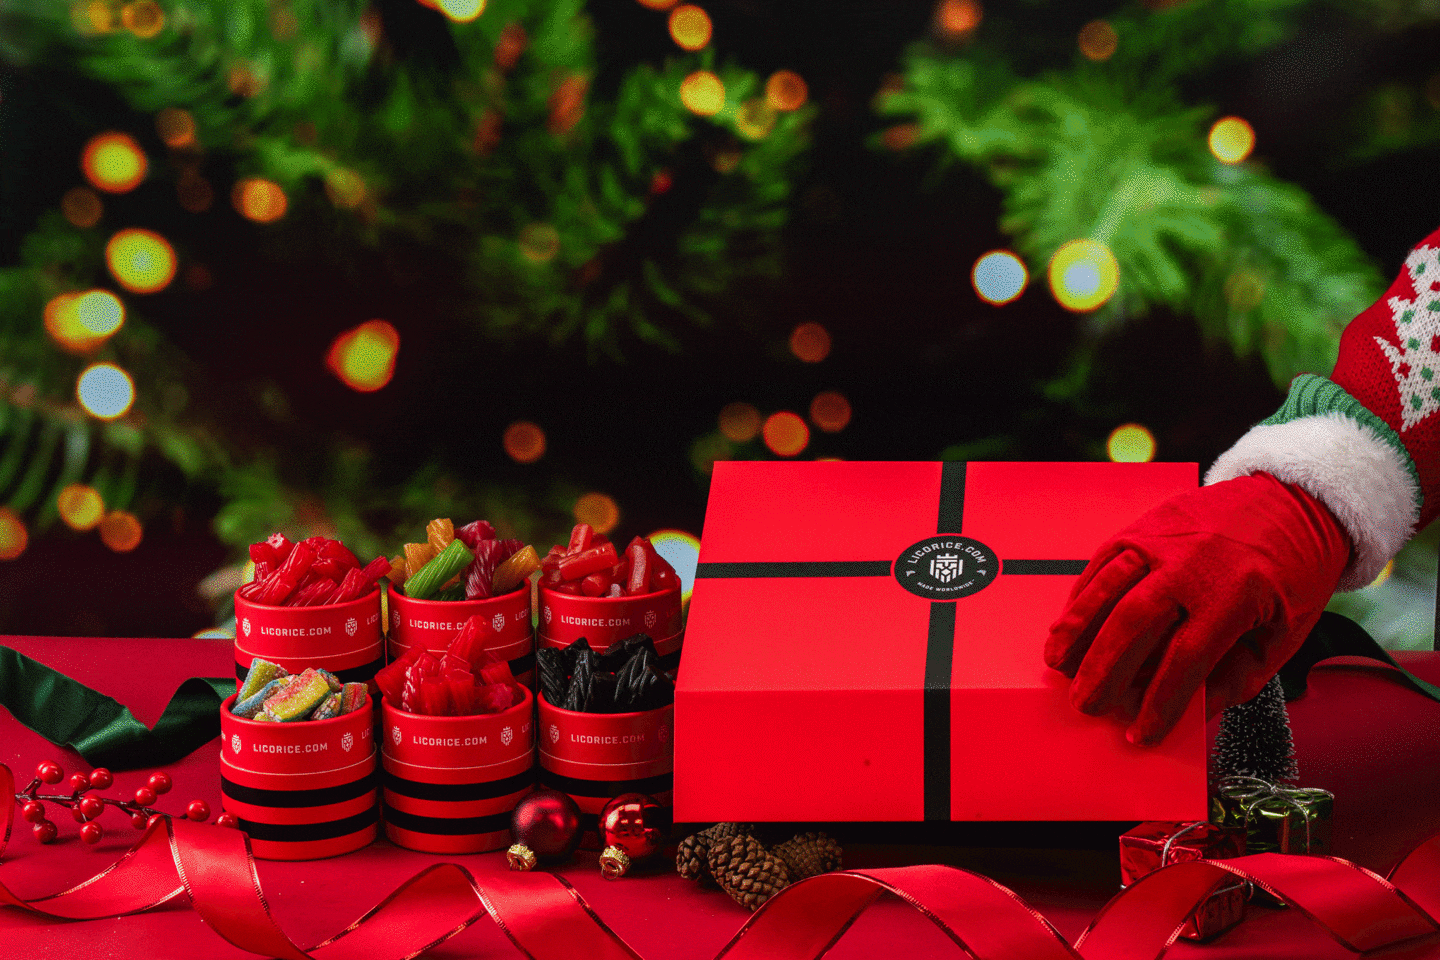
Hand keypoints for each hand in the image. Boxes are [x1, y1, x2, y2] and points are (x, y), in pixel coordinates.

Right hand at [1044, 472, 1349, 744]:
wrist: (1293, 501)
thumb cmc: (1292, 574)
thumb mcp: (1282, 635)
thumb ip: (1235, 678)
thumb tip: (1189, 715)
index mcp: (1236, 595)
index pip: (1185, 659)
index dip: (1158, 702)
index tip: (1140, 733)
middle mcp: (1192, 564)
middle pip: (1134, 623)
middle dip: (1103, 670)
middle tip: (1085, 704)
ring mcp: (1163, 540)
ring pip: (1107, 588)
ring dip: (1077, 629)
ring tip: (1057, 663)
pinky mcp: (1145, 525)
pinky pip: (1103, 560)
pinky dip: (1081, 594)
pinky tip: (1068, 622)